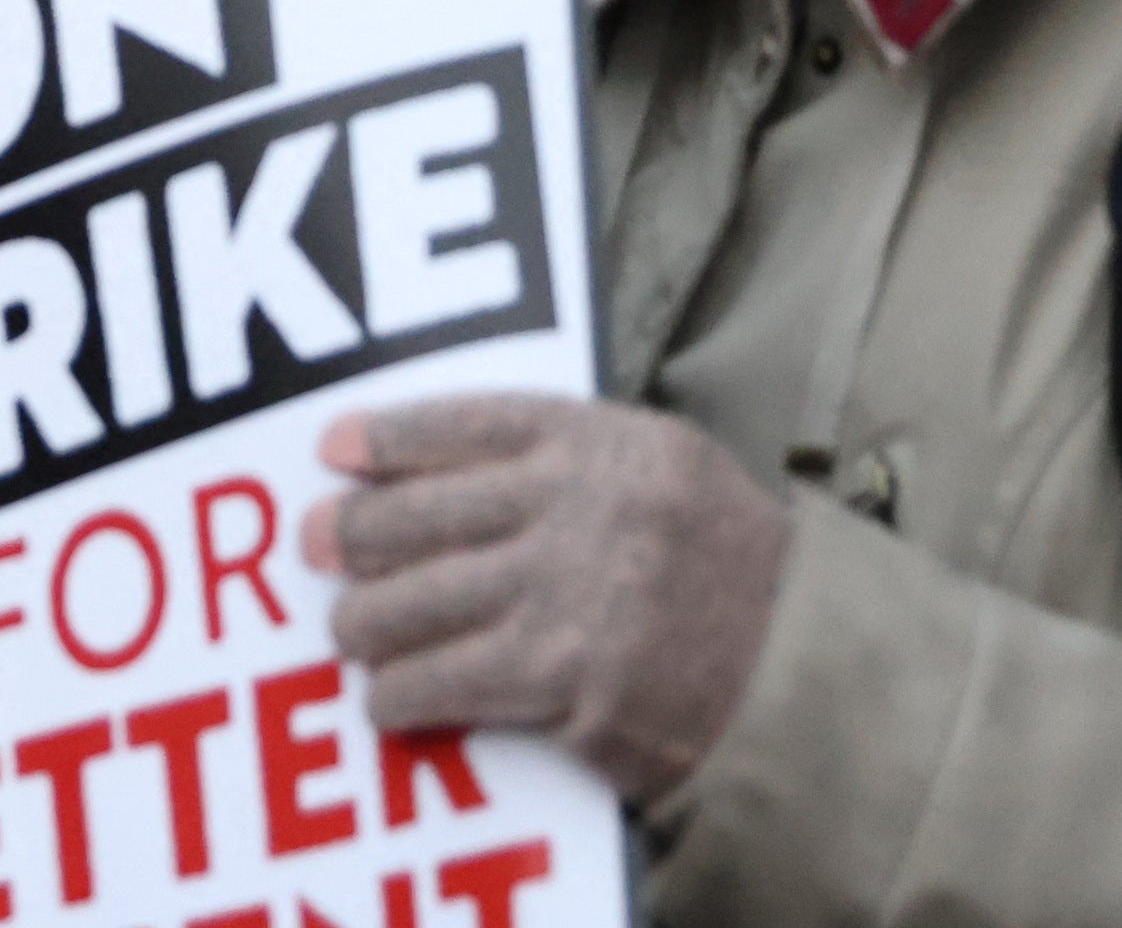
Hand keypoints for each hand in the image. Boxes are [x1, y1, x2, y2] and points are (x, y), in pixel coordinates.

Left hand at [307, 392, 789, 808]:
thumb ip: (560, 454)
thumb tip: (416, 469)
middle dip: (345, 536)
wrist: (804, 669)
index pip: (462, 423)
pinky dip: (401, 693)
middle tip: (317, 548)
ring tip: (353, 632)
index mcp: (602, 441)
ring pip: (411, 606)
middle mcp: (580, 508)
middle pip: (414, 515)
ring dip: (361, 624)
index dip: (382, 438)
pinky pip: (446, 684)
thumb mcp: (659, 466)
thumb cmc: (719, 562)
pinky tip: (388, 697)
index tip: (331, 452)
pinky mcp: (571, 687)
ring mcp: (572, 600)